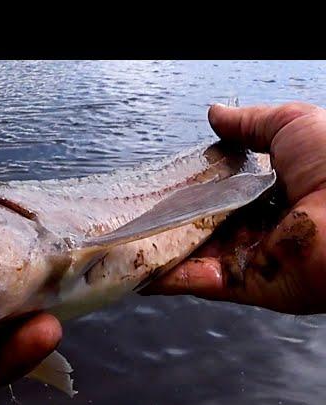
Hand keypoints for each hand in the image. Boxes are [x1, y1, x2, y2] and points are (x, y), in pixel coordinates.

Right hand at [147, 102, 325, 314]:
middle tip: (126, 214)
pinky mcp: (244, 285)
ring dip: (155, 250)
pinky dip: (164, 278)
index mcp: (269, 195)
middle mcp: (256, 229)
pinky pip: (197, 282)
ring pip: (191, 256)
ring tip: (116, 242)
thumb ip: (250, 124)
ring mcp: (247, 259)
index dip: (185, 190)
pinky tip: (132, 269)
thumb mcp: (292, 125)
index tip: (154, 185)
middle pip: (199, 228)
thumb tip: (215, 113)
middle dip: (164, 222)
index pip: (217, 195)